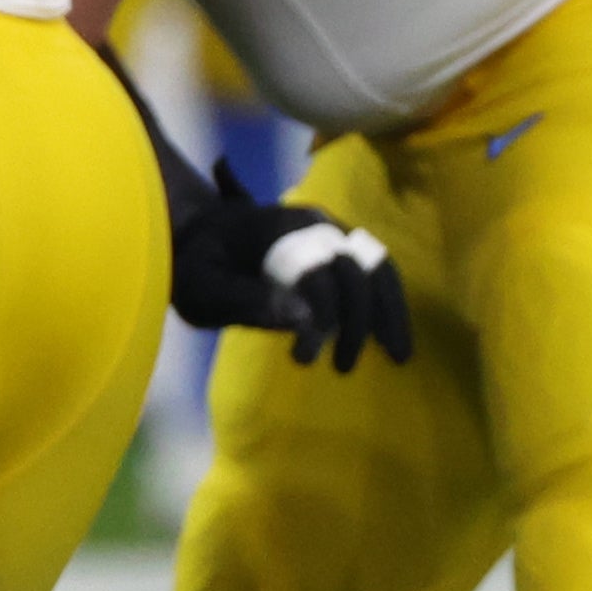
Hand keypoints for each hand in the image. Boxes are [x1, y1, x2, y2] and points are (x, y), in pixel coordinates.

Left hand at [170, 169, 415, 369]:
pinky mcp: (341, 248)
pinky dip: (390, 306)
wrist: (197, 234)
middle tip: (343, 367)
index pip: (318, 268)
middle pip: (357, 268)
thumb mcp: (202, 286)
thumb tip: (302, 320)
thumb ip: (246, 301)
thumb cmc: (193, 263)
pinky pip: (378, 274)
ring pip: (379, 268)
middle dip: (357, 321)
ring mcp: (333, 232)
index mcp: (280, 227)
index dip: (320, 314)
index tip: (303, 358)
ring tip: (398, 357)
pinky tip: (394, 342)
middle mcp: (316, 223)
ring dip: (390, 313)